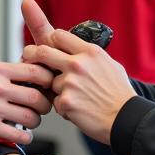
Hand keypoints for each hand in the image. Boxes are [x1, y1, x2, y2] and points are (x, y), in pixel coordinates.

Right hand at [0, 60, 53, 145]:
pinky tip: (23, 134)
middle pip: (37, 97)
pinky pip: (19, 135)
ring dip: (36, 121)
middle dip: (44, 104)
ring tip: (31, 120)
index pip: (36, 72)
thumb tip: (32, 73)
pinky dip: (26, 136)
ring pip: (31, 118)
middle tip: (42, 106)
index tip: (48, 86)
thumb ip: (6, 72)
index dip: (48, 80)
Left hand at [20, 0, 135, 142]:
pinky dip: (64, 108)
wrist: (126, 118)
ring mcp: (70, 83)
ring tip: (77, 99)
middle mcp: (78, 64)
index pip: (59, 35)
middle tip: (28, 59)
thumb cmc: (120, 94)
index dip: (51, 41)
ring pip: (50, 83)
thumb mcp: (110, 64)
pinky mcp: (66, 102)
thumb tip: (76, 49)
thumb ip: (90, 56)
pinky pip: (55, 103)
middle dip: (31, 55)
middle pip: (42, 52)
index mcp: (90, 52)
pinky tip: (79, 110)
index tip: (49, 47)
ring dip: (57, 91)